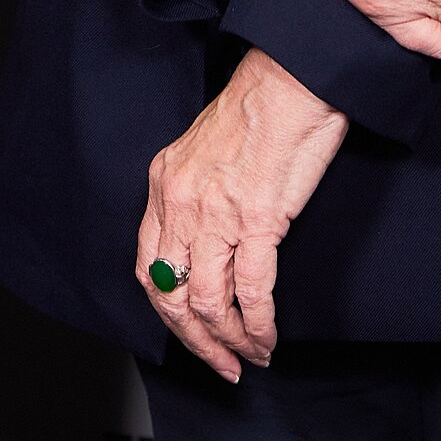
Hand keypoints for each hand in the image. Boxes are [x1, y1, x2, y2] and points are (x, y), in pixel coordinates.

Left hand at [137, 49, 346, 380]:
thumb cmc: (259, 107)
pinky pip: (251, 291)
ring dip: (229, 342)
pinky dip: (258, 326)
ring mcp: (216, 212)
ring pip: (207, 302)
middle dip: (196, 340)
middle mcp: (180, 200)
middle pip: (171, 295)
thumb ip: (195, 195)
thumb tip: (205, 247)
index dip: (169, 313)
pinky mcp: (257, 218)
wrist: (292, 76)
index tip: (192, 335)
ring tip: (250, 357)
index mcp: (163, 182)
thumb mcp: (204, 149)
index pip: (148, 268)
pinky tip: (267, 339)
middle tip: (222, 364)